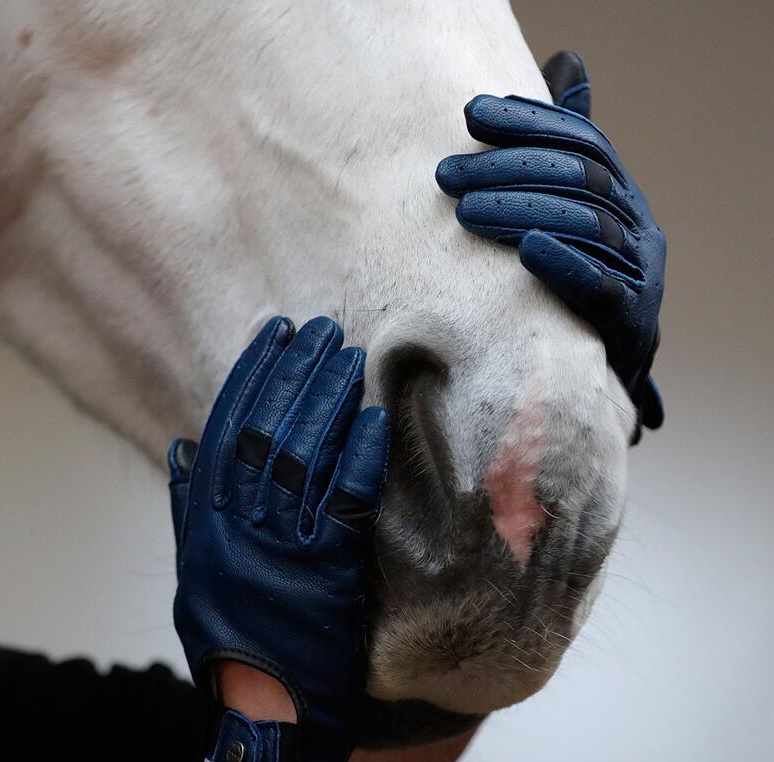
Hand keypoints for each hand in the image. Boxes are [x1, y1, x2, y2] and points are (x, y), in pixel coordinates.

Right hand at [168, 316, 389, 761]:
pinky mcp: (328, 570)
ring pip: (306, 456)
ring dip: (328, 401)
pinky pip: (347, 503)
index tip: (275, 334)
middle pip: (270, 429)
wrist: (265, 704)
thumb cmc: (229, 634)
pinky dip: (360, 458)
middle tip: (322, 330)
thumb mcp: (193, 568)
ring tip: (347, 356)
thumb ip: (186, 504)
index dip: (253, 376)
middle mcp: (241, 522)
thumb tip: (184, 446)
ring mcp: (285, 544)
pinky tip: (374, 420)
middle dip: (296, 374)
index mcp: (208, 516)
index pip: (230, 426)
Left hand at [435, 51, 664, 441]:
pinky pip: (601, 286)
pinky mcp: (633, 320)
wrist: (593, 373)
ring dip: (521, 211)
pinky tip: (525, 248)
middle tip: (445, 175)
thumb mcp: (565, 215)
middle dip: (507, 168)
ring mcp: (644, 273)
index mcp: (622, 195)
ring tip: (463, 211)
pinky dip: (564, 264)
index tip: (470, 114)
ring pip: (586, 225)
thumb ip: (561, 152)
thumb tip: (568, 60)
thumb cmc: (568, 286)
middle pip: (579, 178)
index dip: (527, 122)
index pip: (580, 141)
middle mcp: (639, 226)